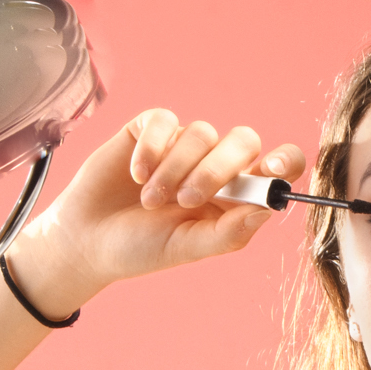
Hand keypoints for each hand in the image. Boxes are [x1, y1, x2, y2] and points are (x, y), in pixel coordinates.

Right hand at [10, 110, 307, 314]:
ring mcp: (183, 145)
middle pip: (244, 140)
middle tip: (186, 200)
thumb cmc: (142, 249)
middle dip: (218, 169)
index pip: (279, 165)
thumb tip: (268, 209)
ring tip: (150, 201)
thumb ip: (230, 232)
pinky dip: (152, 149)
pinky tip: (136, 174)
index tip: (270, 170)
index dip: (284, 160)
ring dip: (175, 169)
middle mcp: (216, 165)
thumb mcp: (189, 247)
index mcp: (237, 195)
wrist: (86, 240)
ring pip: (201, 133)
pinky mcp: (150, 130)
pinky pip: (164, 120)